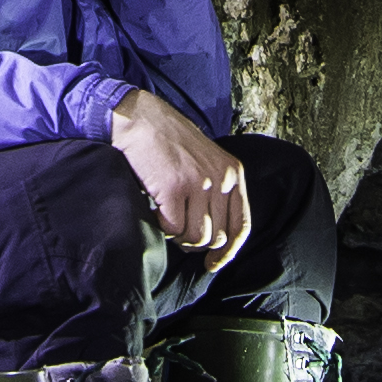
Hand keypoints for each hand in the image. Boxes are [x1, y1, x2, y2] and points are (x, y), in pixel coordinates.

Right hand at [106, 90, 246, 264]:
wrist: (140, 118)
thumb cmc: (170, 143)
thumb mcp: (207, 162)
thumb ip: (217, 193)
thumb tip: (214, 241)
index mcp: (233, 173)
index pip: (242, 226)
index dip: (228, 252)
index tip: (212, 264)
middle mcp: (220, 179)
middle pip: (215, 236)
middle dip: (194, 241)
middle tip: (177, 228)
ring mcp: (198, 183)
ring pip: (194, 237)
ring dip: (177, 235)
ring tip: (166, 216)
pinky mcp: (173, 188)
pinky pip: (172, 228)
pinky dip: (160, 225)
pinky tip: (154, 208)